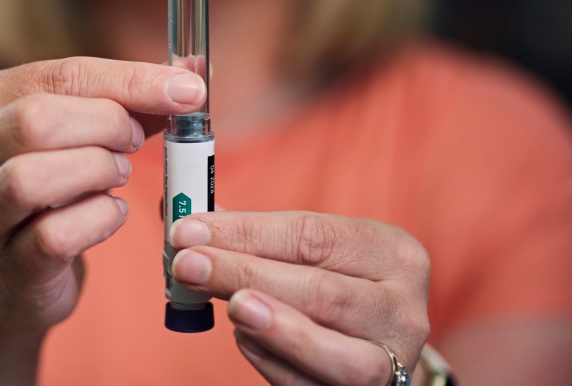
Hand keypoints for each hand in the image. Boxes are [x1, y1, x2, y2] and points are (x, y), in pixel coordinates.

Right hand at [0, 56, 205, 338]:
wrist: (4, 279)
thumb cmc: (49, 191)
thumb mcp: (72, 135)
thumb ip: (124, 103)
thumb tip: (190, 80)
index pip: (59, 74)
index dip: (131, 80)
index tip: (187, 90)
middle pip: (36, 119)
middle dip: (105, 125)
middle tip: (132, 142)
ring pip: (31, 178)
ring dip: (96, 170)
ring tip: (118, 175)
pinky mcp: (6, 265)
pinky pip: (54, 236)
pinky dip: (100, 219)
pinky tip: (111, 212)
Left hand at [169, 211, 430, 385]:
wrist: (373, 349)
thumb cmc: (329, 287)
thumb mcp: (308, 253)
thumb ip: (251, 235)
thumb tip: (178, 216)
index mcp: (391, 252)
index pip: (311, 235)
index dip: (245, 232)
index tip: (187, 229)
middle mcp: (403, 308)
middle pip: (320, 290)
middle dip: (244, 272)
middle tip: (187, 264)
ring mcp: (396, 362)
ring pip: (338, 354)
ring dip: (276, 327)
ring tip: (230, 305)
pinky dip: (276, 365)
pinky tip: (243, 340)